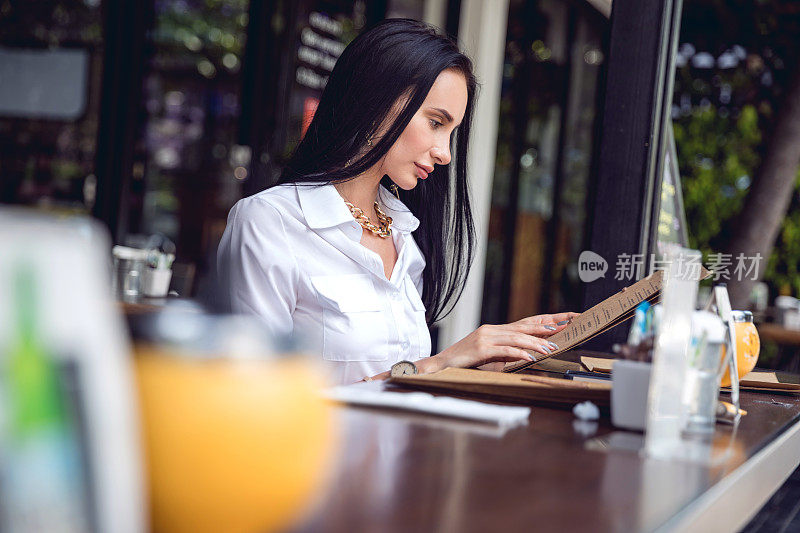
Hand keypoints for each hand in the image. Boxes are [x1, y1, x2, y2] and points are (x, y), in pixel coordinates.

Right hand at [419, 311, 579, 373]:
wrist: (442, 363)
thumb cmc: (466, 361)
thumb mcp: (490, 356)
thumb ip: (506, 353)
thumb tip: (526, 355)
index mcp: (496, 330)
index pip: (525, 322)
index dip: (545, 321)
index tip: (563, 320)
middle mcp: (492, 329)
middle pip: (525, 325)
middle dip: (547, 325)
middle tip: (566, 325)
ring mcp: (486, 337)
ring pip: (517, 337)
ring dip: (536, 343)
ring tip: (551, 349)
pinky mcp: (481, 348)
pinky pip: (505, 350)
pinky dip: (520, 353)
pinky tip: (530, 358)